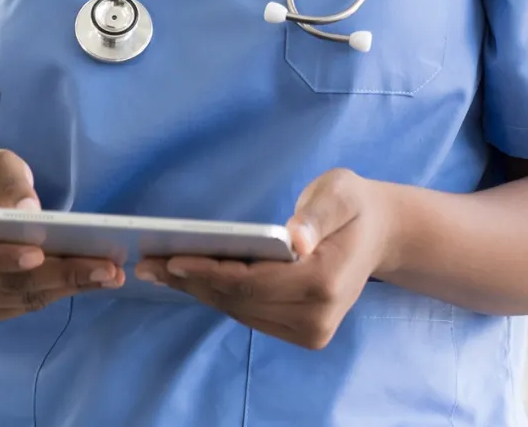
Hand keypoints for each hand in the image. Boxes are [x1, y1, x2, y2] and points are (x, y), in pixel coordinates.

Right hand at [0, 148, 124, 320]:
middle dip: (56, 275)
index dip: (0, 258)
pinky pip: (23, 305)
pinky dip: (59, 293)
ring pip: (18, 298)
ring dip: (66, 288)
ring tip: (109, 274)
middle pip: (2, 283)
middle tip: (104, 267)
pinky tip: (92, 281)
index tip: (38, 253)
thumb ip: (11, 180)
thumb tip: (31, 212)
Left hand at [134, 168, 390, 348]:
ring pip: (240, 310)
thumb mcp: (340, 194)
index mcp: (327, 282)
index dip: (212, 272)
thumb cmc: (353, 206)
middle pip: (241, 301)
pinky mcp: (301, 333)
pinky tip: (189, 278)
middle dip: (192, 282)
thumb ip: (318, 215)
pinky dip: (216, 294)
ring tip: (158, 270)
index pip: (256, 282)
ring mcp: (310, 331)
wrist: (378, 234)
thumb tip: (296, 239)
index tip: (174, 260)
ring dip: (198, 290)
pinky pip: (249, 312)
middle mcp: (318, 317)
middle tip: (149, 263)